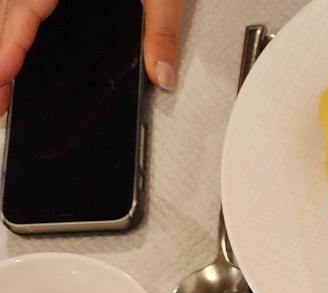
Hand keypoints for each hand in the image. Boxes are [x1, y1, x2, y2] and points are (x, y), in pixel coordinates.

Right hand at [0, 0, 184, 115]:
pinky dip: (16, 17)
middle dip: (1, 53)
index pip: (25, 8)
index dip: (10, 45)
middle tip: (0, 99)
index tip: (2, 74)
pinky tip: (18, 38)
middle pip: (7, 7)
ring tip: (2, 78)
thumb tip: (162, 73)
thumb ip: (162, 29)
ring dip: (4, 36)